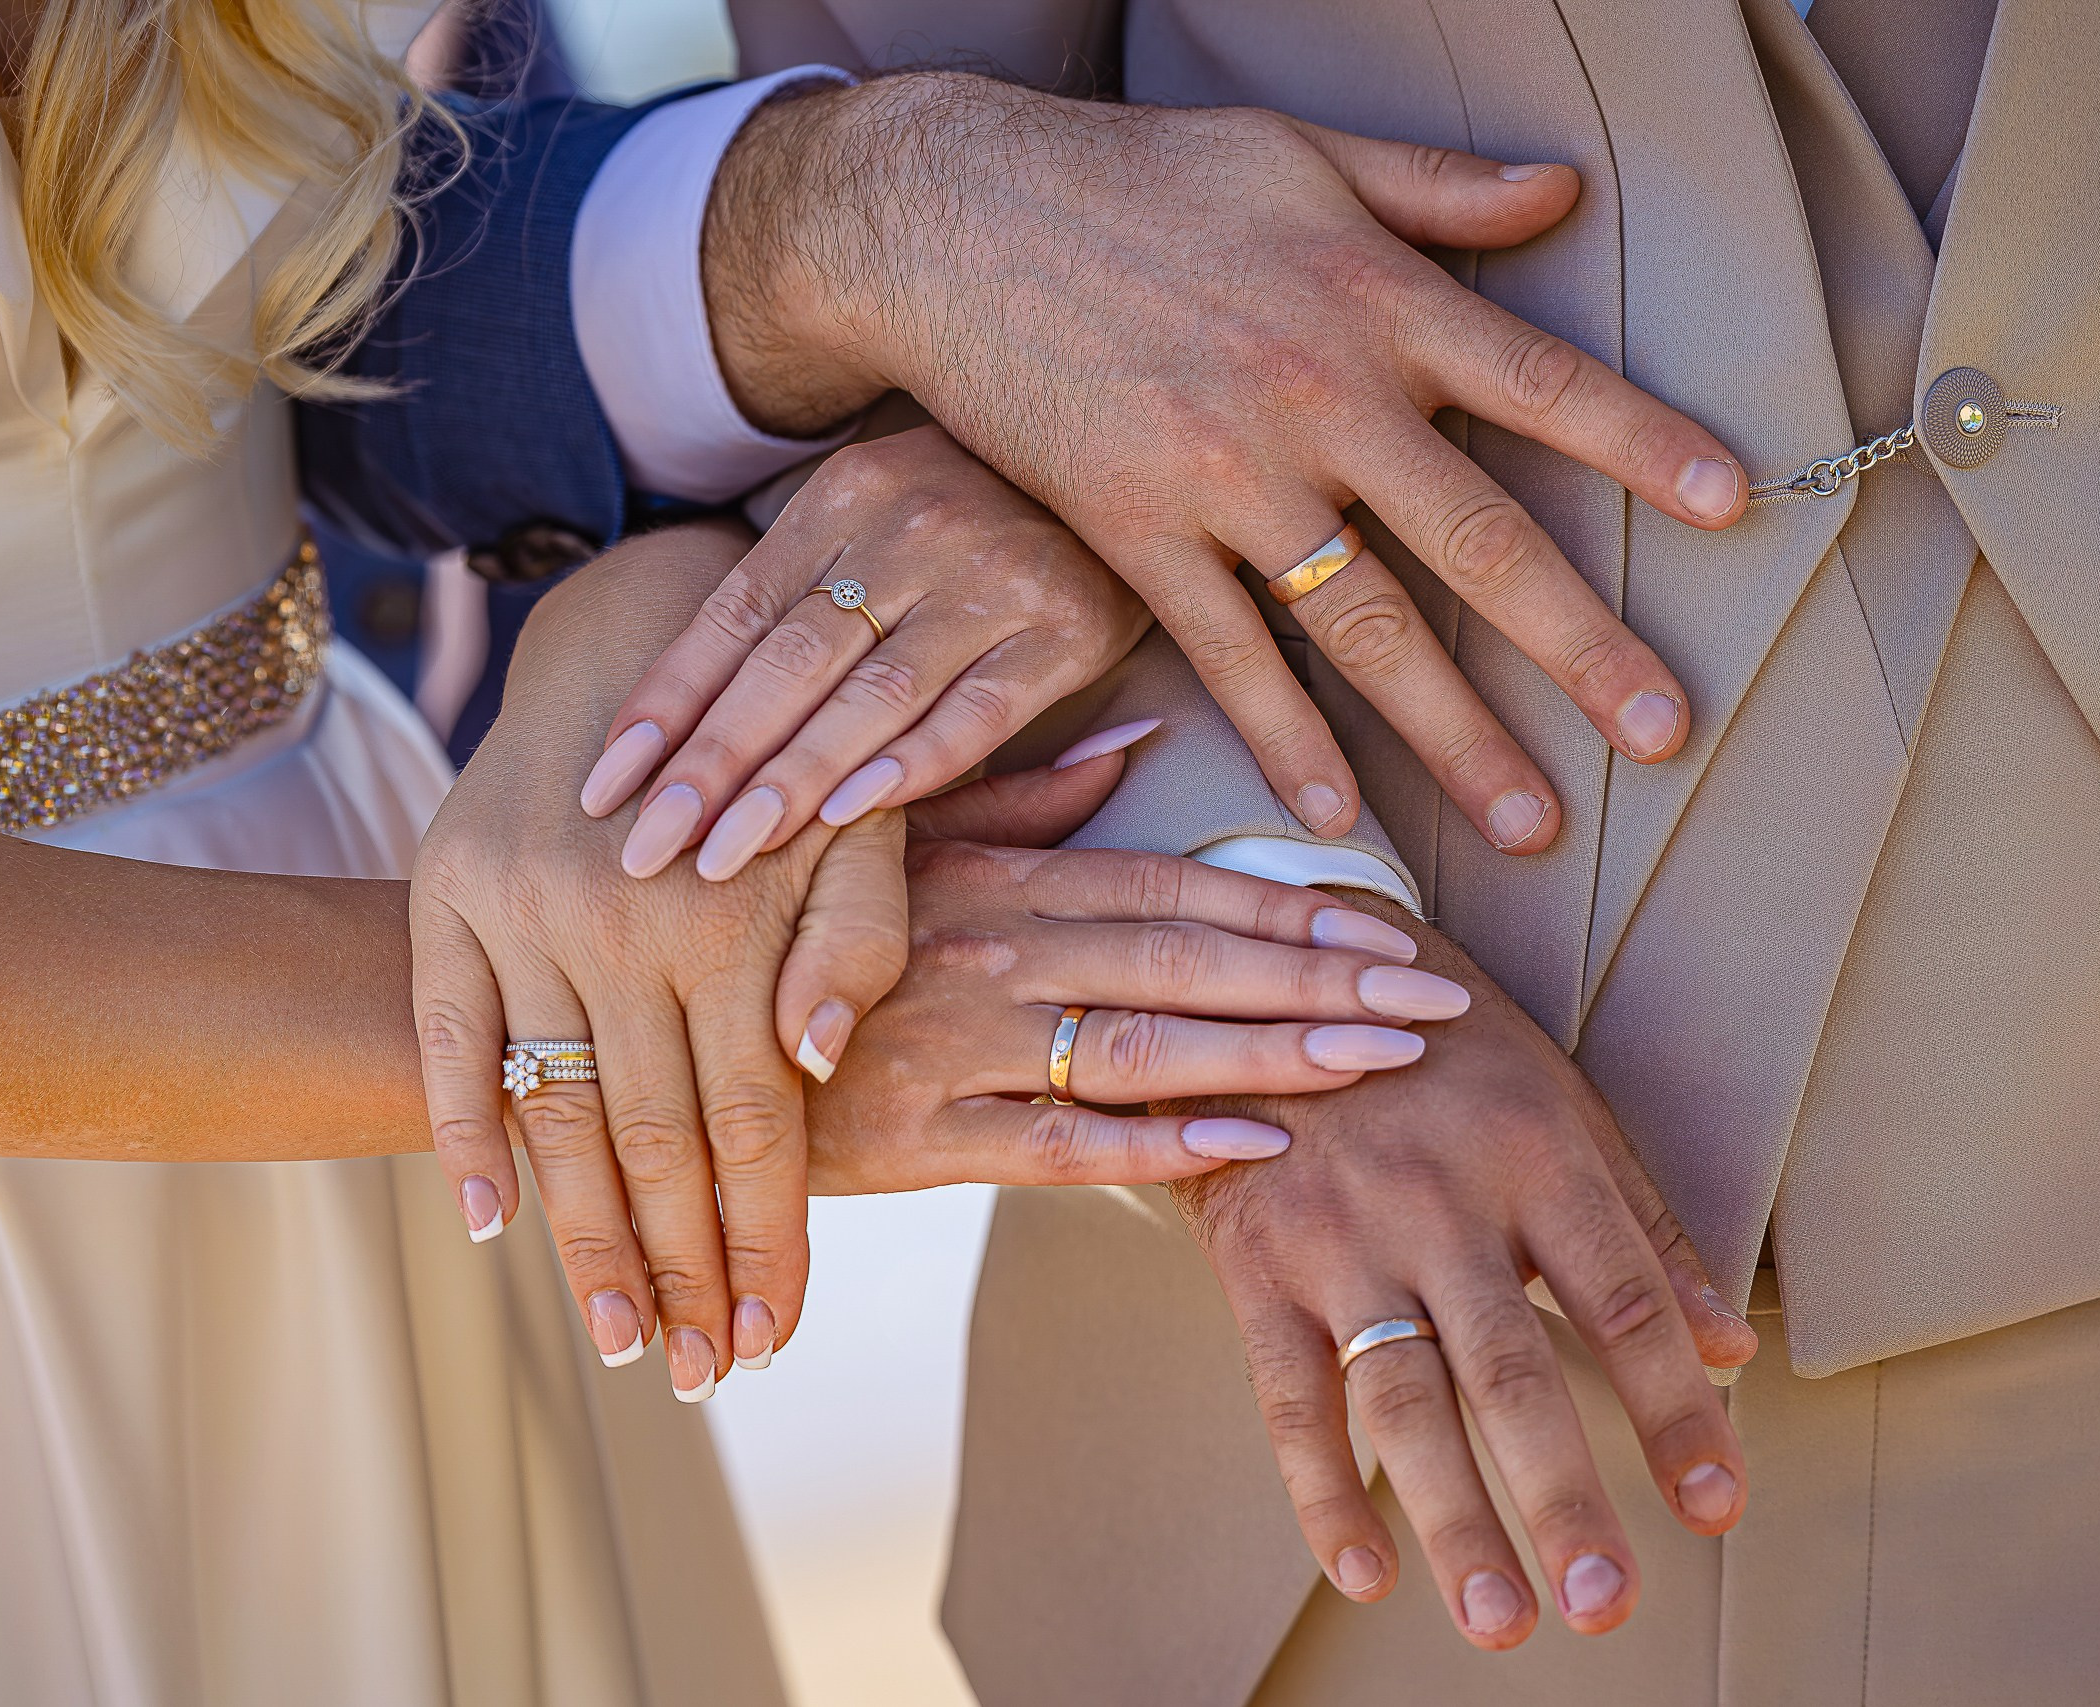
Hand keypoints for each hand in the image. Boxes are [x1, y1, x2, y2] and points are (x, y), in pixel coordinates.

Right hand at [409, 524, 909, 1400]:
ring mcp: (522, 915)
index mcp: (733, 923)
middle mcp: (621, 926)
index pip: (753, 1124)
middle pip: (652, 1141)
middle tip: (691, 1373)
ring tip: (613, 1338)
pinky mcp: (445, 897)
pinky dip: (459, 1134)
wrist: (637, 642)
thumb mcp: (861, 828)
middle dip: (678, 1270)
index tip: (770, 1337)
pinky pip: (444, 1039)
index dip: (764, 1238)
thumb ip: (862, 945)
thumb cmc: (781, 764)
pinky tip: (488, 1225)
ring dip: (580, 1238)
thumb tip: (818, 1063)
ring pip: (551, 1110)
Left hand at [577, 424, 1151, 881]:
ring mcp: (992, 575)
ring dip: (792, 781)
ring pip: (871, 693)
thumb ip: (805, 592)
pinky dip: (915, 761)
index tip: (602, 788)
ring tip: (723, 857)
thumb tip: (679, 709)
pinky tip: (852, 817)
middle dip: (709, 763)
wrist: (1139, 435)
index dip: (664, 703)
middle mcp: (909, 526)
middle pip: (787, 663)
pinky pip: (980, 707)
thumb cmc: (986, 501)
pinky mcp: (1071, 626)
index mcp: (844, 494)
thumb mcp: (885, 511)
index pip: (733, 615)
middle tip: (644, 848)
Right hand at [709, 75, 1746, 853]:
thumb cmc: (1138, 176)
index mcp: (1378, 301)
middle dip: (1584, 648)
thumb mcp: (1303, 152)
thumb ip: (1438, 187)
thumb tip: (1563, 190)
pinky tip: (1340, 812)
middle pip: (1483, 542)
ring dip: (1458, 735)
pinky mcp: (1138, 534)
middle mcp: (1322, 400)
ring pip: (1368, 628)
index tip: (1735, 509)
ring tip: (1531, 822)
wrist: (955, 214)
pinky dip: (1285, 739)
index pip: (1546, 384)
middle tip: (1667, 734)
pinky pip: (1230, 656)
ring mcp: (1229, 480)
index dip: (1647, 446)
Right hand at [797, 762, 1456, 1194]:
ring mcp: (957, 1044)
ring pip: (1143, 1047)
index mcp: (1001, 875)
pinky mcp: (917, 1138)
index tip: (1394, 925)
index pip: (1172, 886)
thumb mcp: (900, 836)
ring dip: (1274, 1053)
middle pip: (1187, 962)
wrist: (660, 1020)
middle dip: (1322, 980)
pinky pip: (1054, 1142)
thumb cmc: (796, 921)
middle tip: (1440, 1001)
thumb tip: (1139, 741)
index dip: (1289, 906)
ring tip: (1384, 1060)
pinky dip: (1157, 1144)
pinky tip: (1255, 1145)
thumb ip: (1026, 795)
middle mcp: (993, 951)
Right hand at [1163, 891, 1757, 1648]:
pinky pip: (1289, 1395)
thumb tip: (1727, 1351)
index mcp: (1534, 1152)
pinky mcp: (1256, 1264)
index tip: (1719, 1506)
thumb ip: (1640, 1226)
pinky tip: (1368, 1572)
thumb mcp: (1556, 1102)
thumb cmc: (1441, 1048)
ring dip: (1456, 1518)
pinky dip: (1324, 1490)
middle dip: (1564, 1494)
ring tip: (1505, 1620)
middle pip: (1512, 1367)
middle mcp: (1440, 1199)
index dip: (1674, 1411)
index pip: (1621, 1302)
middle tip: (1610, 1603)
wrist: (1270, 975)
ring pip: (1403, 1397)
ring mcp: (1340, 1236)